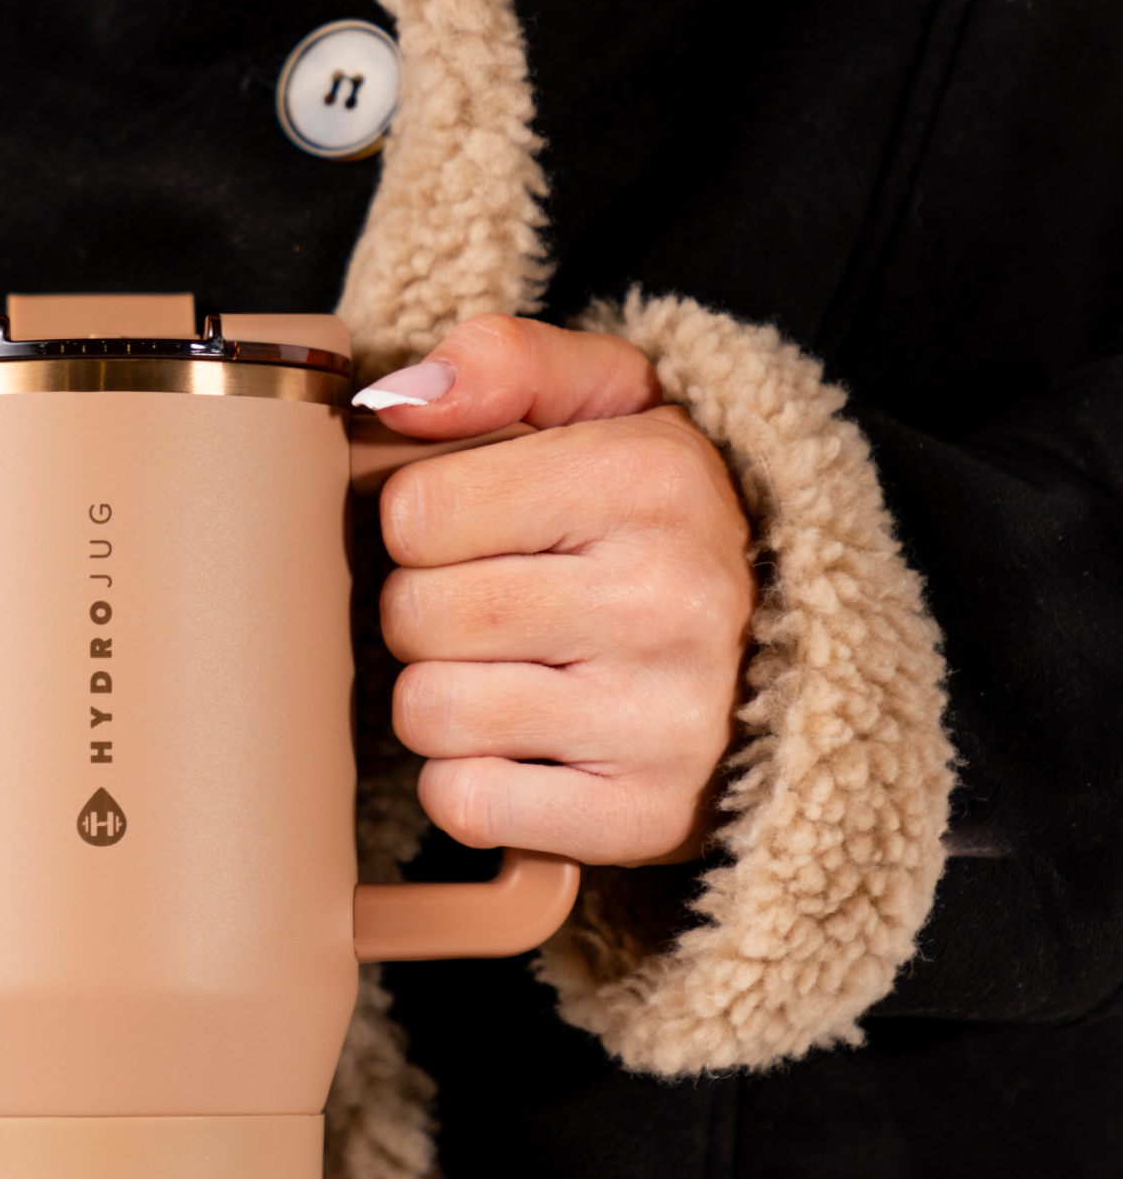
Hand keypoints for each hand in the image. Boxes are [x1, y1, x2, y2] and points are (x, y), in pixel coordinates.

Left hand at [360, 314, 753, 865]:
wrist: (784, 667)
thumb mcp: (612, 404)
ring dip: (441, 701)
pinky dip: (469, 783)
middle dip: (426, 614)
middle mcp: (669, 598)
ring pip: (429, 713)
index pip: (414, 511)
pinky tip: (523, 751)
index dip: (422, 525)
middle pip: (414, 614)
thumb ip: (504, 362)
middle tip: (494, 613)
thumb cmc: (656, 531)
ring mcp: (661, 720)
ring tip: (510, 678)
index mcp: (652, 477)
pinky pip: (465, 804)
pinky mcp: (639, 817)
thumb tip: (395, 401)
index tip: (479, 533)